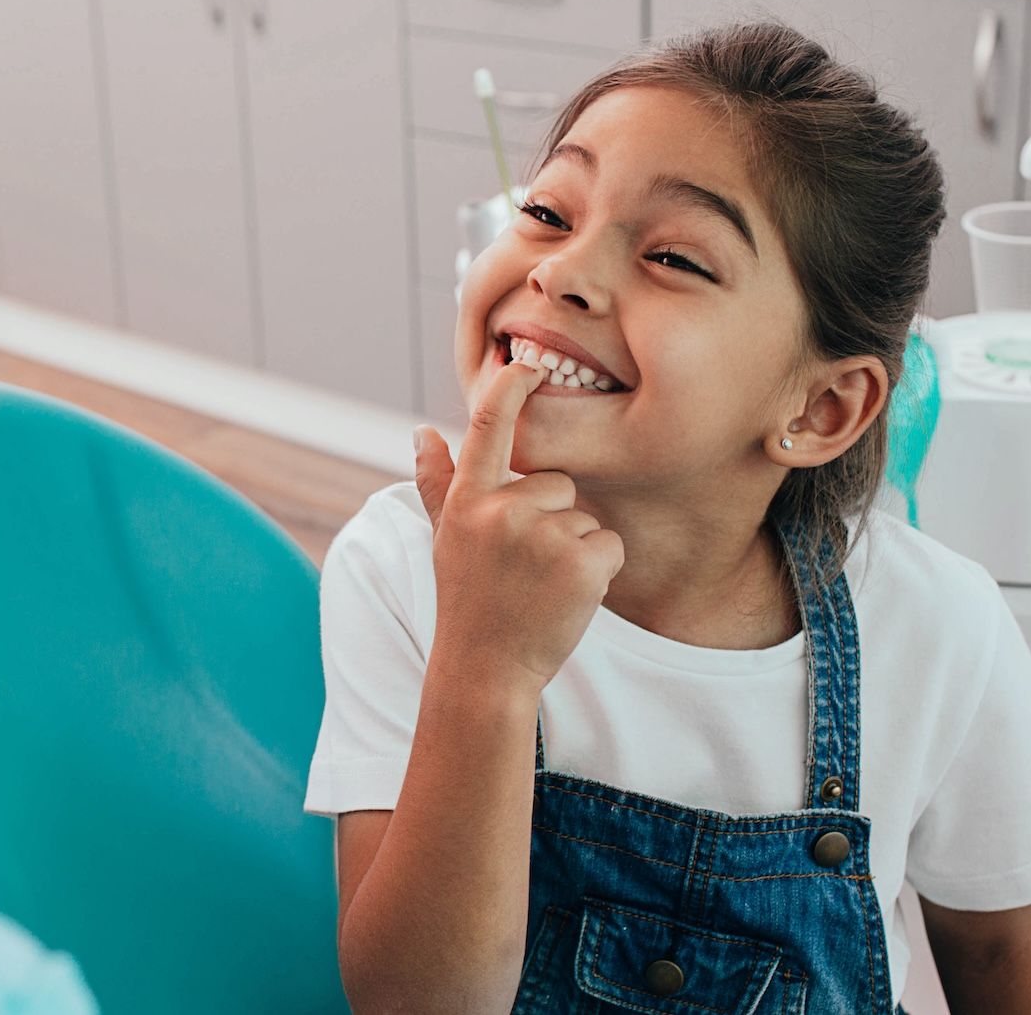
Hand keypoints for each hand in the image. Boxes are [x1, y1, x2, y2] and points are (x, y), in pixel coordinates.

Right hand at [415, 362, 625, 689]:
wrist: (485, 670)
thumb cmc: (467, 600)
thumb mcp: (445, 537)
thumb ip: (437, 482)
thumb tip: (421, 431)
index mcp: (468, 500)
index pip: (489, 425)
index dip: (512, 386)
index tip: (528, 361)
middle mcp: (501, 510)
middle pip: (556, 483)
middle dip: (551, 519)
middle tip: (523, 567)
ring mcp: (542, 537)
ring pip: (584, 517)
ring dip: (574, 549)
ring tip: (540, 585)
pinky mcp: (581, 563)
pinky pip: (609, 545)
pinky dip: (598, 571)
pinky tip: (566, 597)